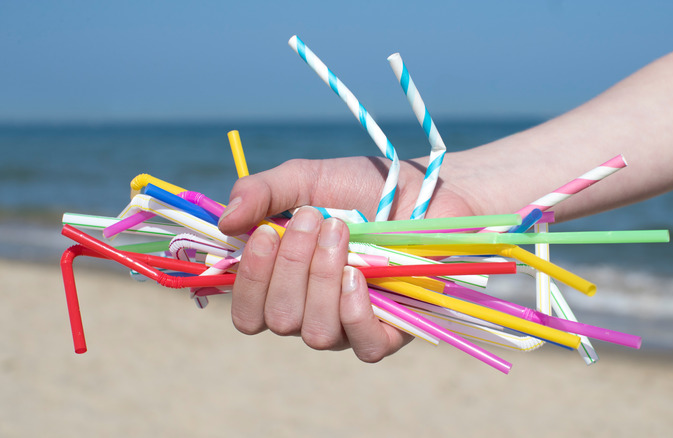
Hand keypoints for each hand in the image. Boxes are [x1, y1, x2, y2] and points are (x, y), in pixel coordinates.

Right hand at [218, 155, 475, 361]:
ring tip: (341, 233)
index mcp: (284, 284)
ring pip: (315, 333)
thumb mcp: (306, 179)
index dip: (249, 281)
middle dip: (291, 265)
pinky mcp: (391, 331)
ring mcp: (349, 325)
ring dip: (321, 279)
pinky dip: (354, 311)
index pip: (247, 313)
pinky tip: (358, 275)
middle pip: (279, 320)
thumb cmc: (361, 187)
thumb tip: (224, 222)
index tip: (264, 233)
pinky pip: (362, 346)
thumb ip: (262, 193)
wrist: (424, 188)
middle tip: (314, 219)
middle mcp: (312, 311)